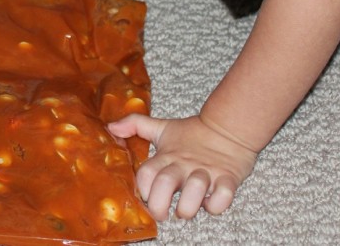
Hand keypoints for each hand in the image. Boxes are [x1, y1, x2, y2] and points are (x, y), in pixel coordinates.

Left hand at [107, 114, 257, 219]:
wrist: (228, 127)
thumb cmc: (193, 133)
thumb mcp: (161, 127)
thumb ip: (135, 125)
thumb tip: (110, 127)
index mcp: (167, 156)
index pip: (146, 173)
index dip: (142, 189)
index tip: (145, 198)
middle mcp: (184, 165)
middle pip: (165, 184)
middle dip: (159, 206)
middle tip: (161, 214)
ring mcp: (206, 171)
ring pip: (194, 191)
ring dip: (187, 207)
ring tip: (184, 210)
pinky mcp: (228, 178)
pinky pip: (223, 196)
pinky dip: (217, 205)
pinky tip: (210, 204)